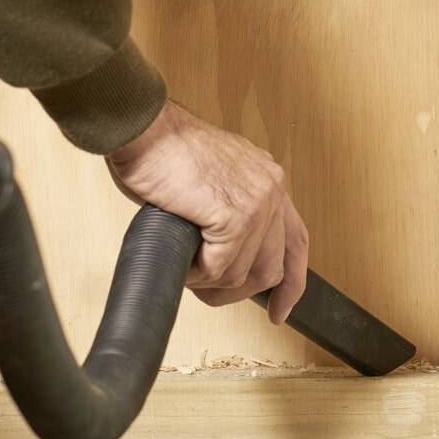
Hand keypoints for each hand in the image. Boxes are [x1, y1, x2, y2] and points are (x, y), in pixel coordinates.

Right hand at [105, 101, 308, 322]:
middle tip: (208, 294)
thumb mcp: (211, 180)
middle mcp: (271, 188)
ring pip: (241, 273)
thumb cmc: (160, 150)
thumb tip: (220, 254)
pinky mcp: (234, 216)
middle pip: (272, 267)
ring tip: (183, 269)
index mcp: (268, 179)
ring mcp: (256, 203)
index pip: (295, 242)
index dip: (291, 283)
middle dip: (239, 292)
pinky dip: (195, 275)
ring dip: (209, 282)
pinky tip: (180, 262)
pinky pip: (218, 268)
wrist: (143, 129)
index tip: (279, 309)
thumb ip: (226, 210)